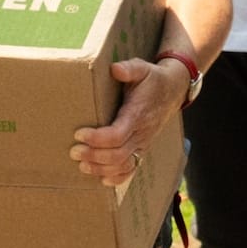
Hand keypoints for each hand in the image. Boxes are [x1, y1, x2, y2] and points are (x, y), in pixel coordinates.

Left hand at [69, 57, 189, 185]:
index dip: (97, 139)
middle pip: (118, 154)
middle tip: (73, 151)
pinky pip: (132, 169)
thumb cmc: (152, 79)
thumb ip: (130, 69)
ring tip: (81, 164)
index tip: (79, 134)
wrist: (173, 90)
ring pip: (123, 165)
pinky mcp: (142, 148)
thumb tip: (115, 69)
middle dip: (94, 156)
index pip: (117, 135)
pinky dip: (117, 178)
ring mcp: (143, 143)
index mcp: (138, 114)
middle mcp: (141, 133)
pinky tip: (102, 179)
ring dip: (101, 169)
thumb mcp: (143, 68)